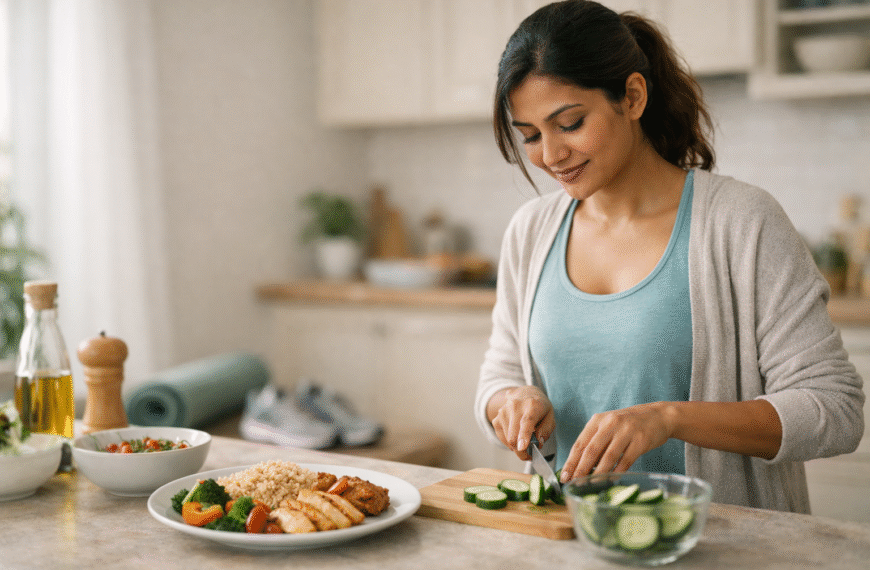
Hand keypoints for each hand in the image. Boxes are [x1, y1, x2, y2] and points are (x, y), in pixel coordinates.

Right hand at [489, 386, 554, 460]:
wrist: (525, 393)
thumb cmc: (540, 407)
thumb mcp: (550, 416)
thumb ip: (546, 430)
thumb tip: (538, 443)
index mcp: (532, 405)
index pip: (527, 421)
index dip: (524, 435)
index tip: (522, 447)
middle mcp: (515, 406)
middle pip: (514, 436)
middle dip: (522, 452)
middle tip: (530, 455)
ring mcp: (503, 412)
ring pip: (508, 440)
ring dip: (517, 446)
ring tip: (525, 439)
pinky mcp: (496, 419)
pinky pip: (502, 439)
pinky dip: (510, 442)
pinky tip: (517, 434)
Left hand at [559, 402, 674, 481]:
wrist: (658, 416)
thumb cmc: (629, 424)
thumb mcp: (608, 426)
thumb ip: (595, 441)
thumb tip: (580, 466)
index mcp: (598, 420)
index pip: (580, 443)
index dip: (571, 461)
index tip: (564, 476)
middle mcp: (610, 423)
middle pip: (591, 450)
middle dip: (580, 469)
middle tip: (573, 483)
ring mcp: (626, 431)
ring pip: (608, 457)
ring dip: (598, 473)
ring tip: (589, 485)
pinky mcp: (641, 441)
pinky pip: (626, 460)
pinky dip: (617, 472)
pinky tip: (611, 481)